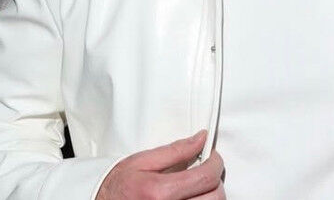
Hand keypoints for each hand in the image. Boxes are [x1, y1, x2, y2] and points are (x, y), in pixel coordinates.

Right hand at [96, 130, 224, 199]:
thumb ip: (175, 150)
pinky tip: (192, 197)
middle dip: (215, 181)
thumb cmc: (118, 186)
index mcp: (160, 192)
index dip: (215, 163)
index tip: (212, 157)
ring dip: (210, 195)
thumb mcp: (142, 162)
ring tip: (197, 185)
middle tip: (205, 171)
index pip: (206, 178)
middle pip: (215, 198)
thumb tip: (200, 139)